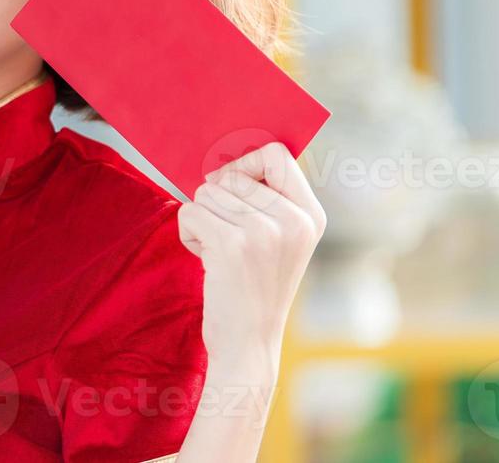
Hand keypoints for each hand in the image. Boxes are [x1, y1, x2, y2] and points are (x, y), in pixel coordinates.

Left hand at [177, 141, 326, 374]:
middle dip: (215, 201)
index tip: (232, 185)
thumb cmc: (254, 287)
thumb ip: (265, 199)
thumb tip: (224, 157)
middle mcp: (293, 221)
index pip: (277, 154)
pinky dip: (188, 233)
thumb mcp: (279, 241)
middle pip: (230, 175)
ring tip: (220, 252)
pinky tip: (206, 259)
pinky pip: (189, 212)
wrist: (249, 344)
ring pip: (206, 192)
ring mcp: (264, 232)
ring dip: (202, 219)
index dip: (244, 162)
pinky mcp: (231, 245)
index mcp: (310, 216)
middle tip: (226, 237)